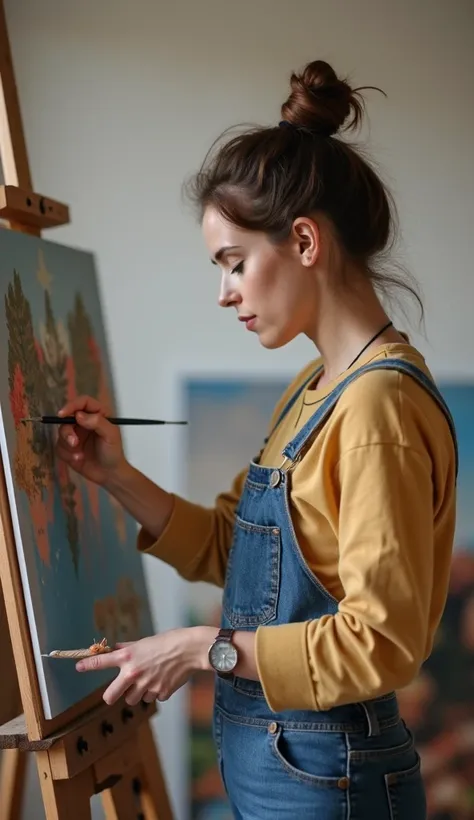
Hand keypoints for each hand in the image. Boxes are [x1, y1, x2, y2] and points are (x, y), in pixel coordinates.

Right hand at [55, 395, 127, 486]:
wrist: (109, 474)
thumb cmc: (113, 452)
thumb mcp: (111, 435)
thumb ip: (97, 422)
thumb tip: (79, 415)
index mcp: (97, 414)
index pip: (83, 402)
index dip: (71, 405)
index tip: (62, 414)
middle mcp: (85, 421)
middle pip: (67, 417)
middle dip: (67, 431)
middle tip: (74, 443)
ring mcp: (75, 434)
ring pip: (61, 432)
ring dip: (68, 444)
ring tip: (79, 455)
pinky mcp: (68, 447)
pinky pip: (59, 446)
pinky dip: (67, 453)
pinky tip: (78, 459)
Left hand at [76, 627, 217, 705]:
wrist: (190, 649)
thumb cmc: (168, 641)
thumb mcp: (145, 642)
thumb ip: (128, 649)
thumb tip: (116, 649)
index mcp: (128, 657)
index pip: (101, 662)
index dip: (87, 665)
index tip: (78, 667)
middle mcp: (133, 673)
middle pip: (110, 696)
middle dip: (111, 696)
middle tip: (116, 692)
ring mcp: (146, 686)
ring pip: (133, 699)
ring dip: (137, 693)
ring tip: (150, 679)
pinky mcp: (159, 693)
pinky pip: (153, 698)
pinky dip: (156, 692)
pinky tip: (164, 680)